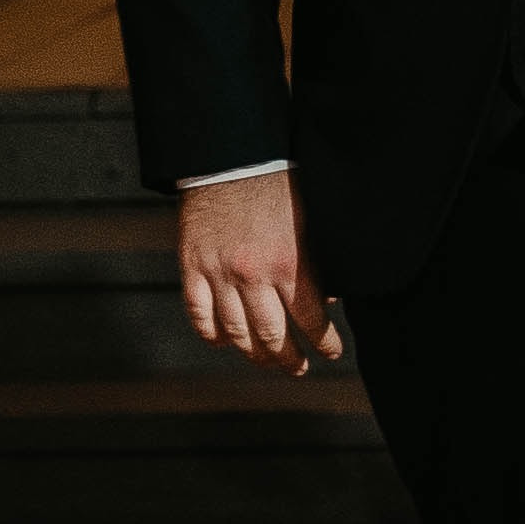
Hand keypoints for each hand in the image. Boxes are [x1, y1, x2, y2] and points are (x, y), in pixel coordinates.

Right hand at [178, 170, 338, 374]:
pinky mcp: (192, 266)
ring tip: (267, 361)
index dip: (325, 343)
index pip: (311, 321)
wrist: (230, 156)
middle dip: (289, 359)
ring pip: (236, 333)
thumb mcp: (311, 221)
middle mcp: (253, 275)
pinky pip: (199, 314)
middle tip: (299, 368)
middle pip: (272, 336)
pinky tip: (224, 342)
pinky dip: (212, 334)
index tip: (332, 353)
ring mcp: (218, 274)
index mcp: (290, 263)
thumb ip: (320, 263)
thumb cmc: (278, 184)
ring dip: (254, 354)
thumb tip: (329, 300)